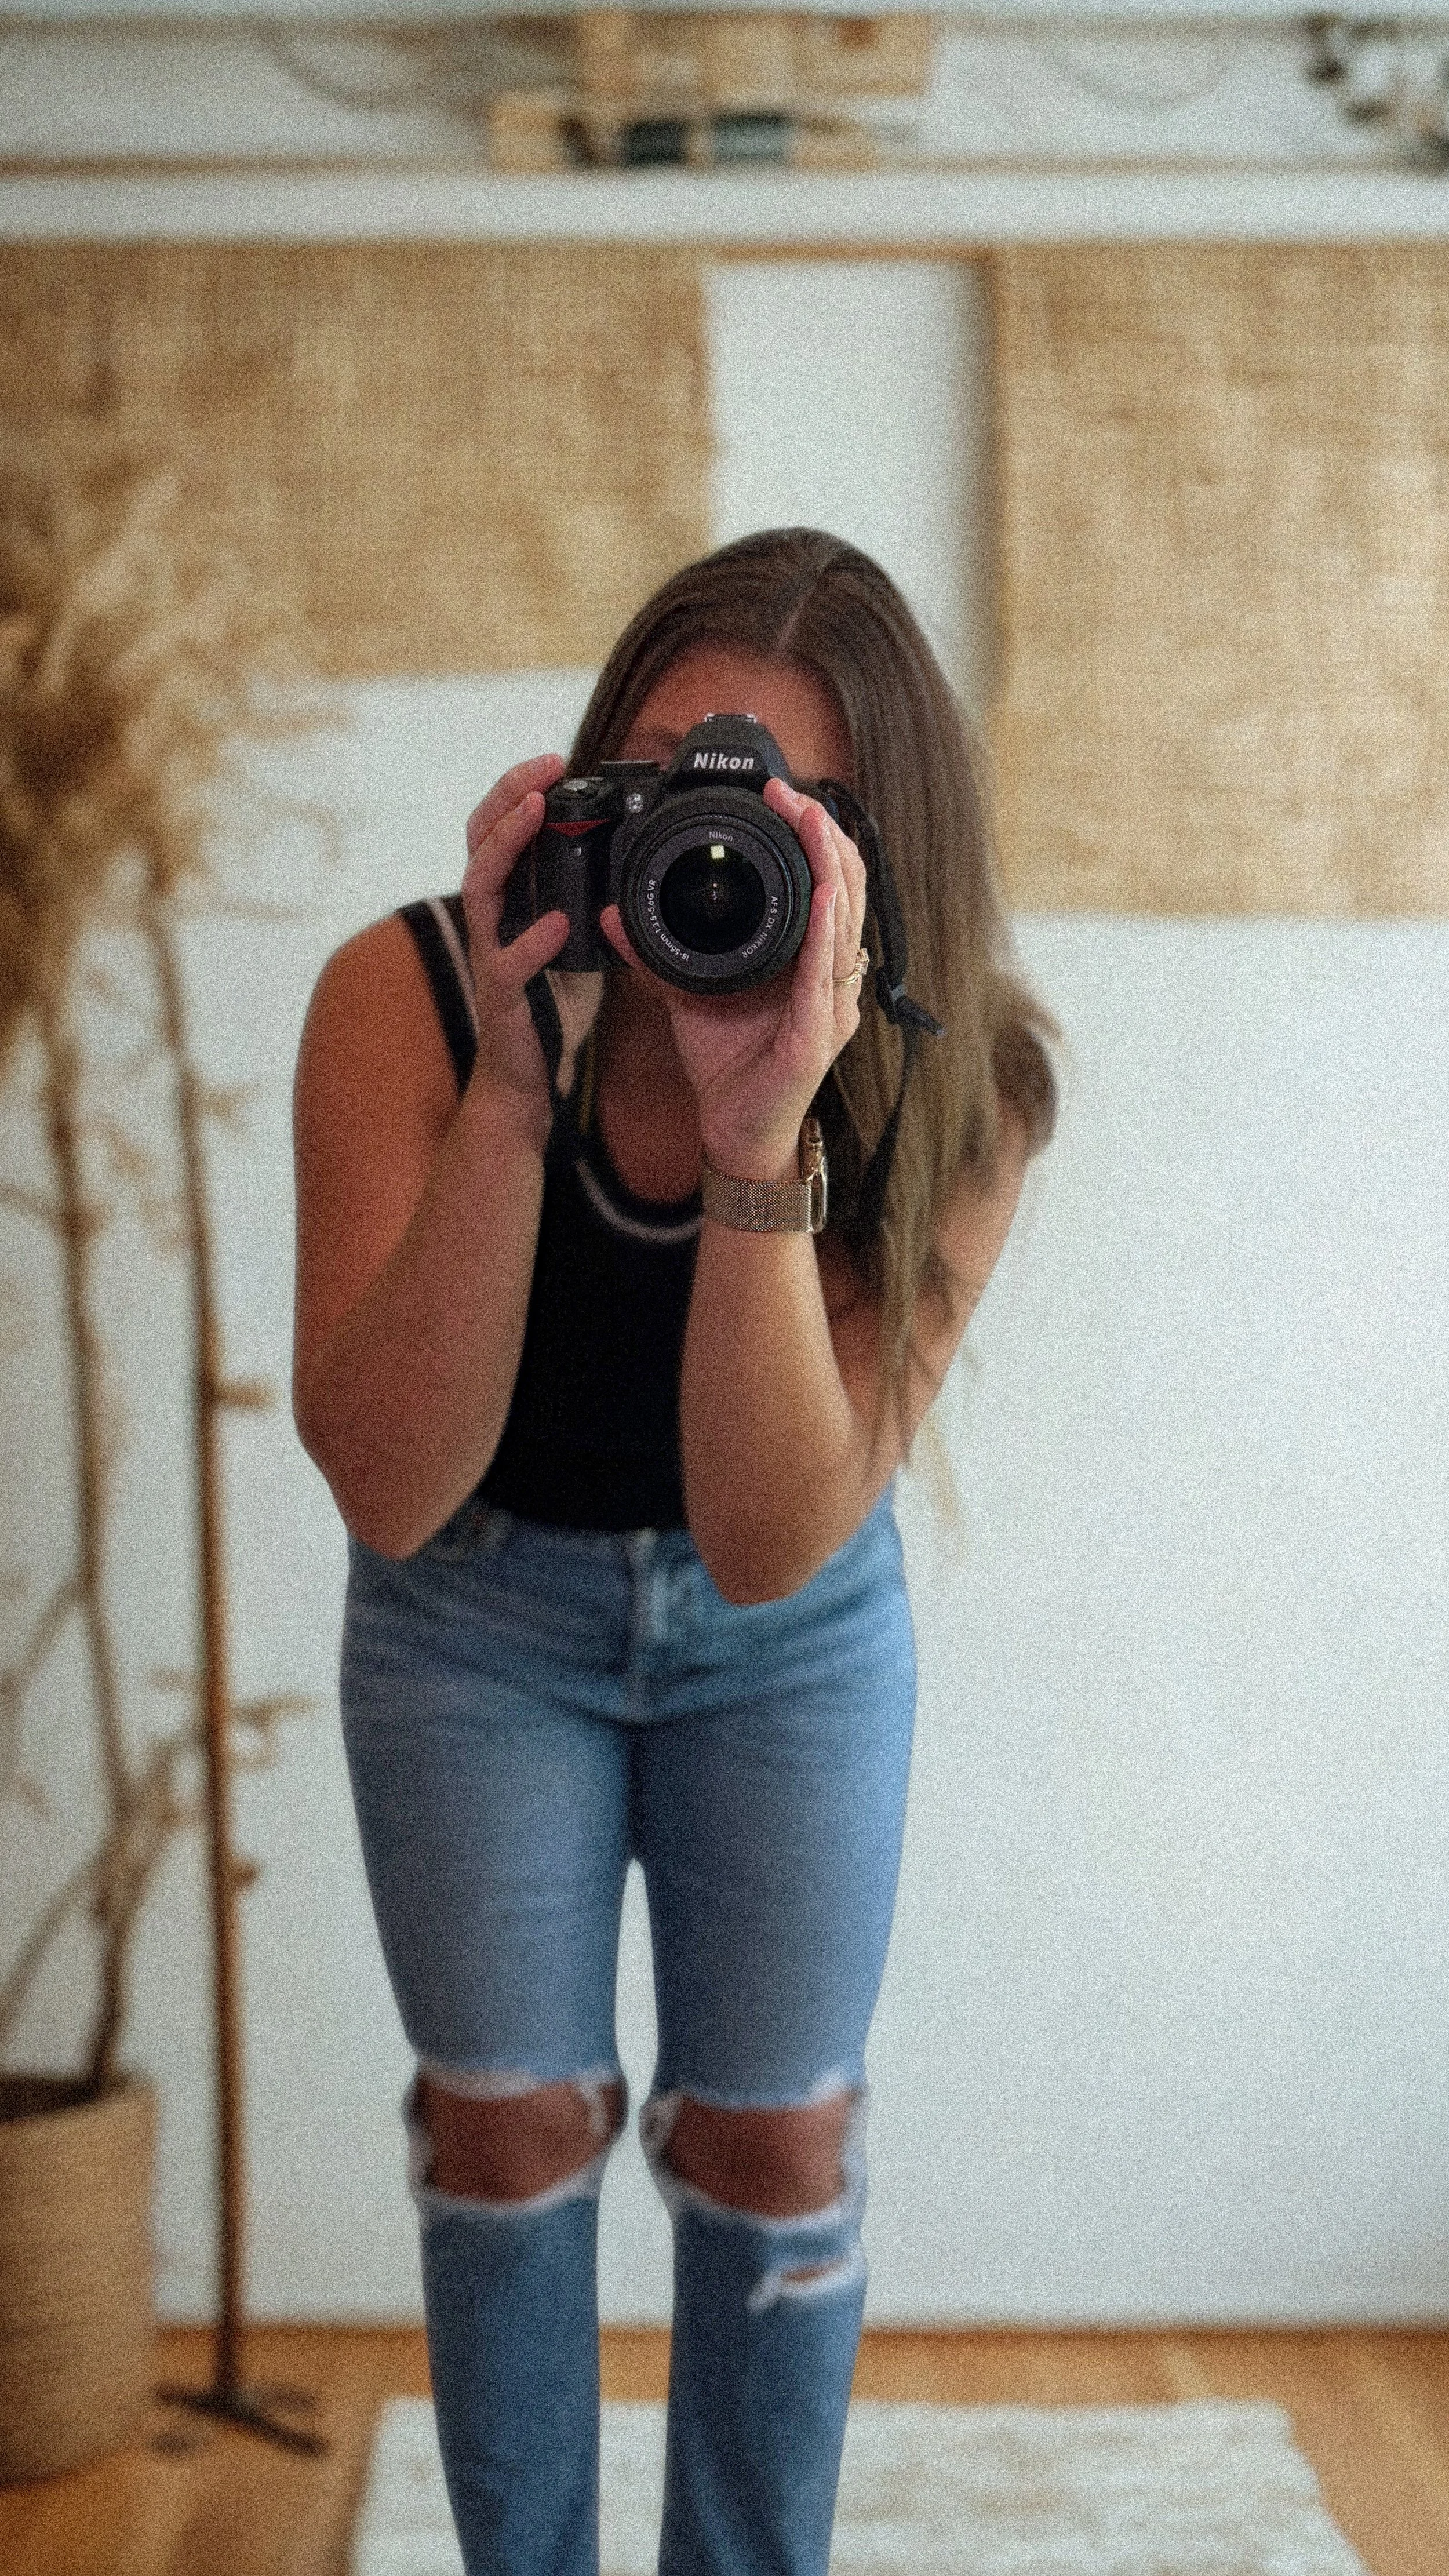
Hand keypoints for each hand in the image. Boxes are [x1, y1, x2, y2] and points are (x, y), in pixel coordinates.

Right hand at [461, 754, 569, 1130]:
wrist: (527, 1076)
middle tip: (544, 768)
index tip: (555, 760)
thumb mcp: (574, 937)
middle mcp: (490, 918)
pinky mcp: (502, 996)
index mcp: (508, 899)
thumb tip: (629, 854)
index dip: (519, 789)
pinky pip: (509, 963)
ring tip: (535, 812)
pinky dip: (533, 940)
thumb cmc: (551, 1003)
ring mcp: (489, 954)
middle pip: (479, 840)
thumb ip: (586, 897)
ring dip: (507, 843)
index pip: (499, 829)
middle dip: (508, 796)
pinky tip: (559, 923)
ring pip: (482, 886)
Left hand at [600, 779, 868, 1180]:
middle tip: (794, 792)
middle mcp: (832, 977)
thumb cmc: (728, 1066)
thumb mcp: (685, 993)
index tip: (784, 795)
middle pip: (847, 889)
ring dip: (831, 866)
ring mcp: (832, 1005)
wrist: (734, 1133)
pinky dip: (824, 933)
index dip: (814, 836)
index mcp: (810, 961)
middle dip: (824, 834)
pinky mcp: (817, 1035)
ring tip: (814, 821)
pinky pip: (825, 974)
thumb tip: (613, 913)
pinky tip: (821, 898)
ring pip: (845, 921)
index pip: (827, 884)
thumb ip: (655, 952)